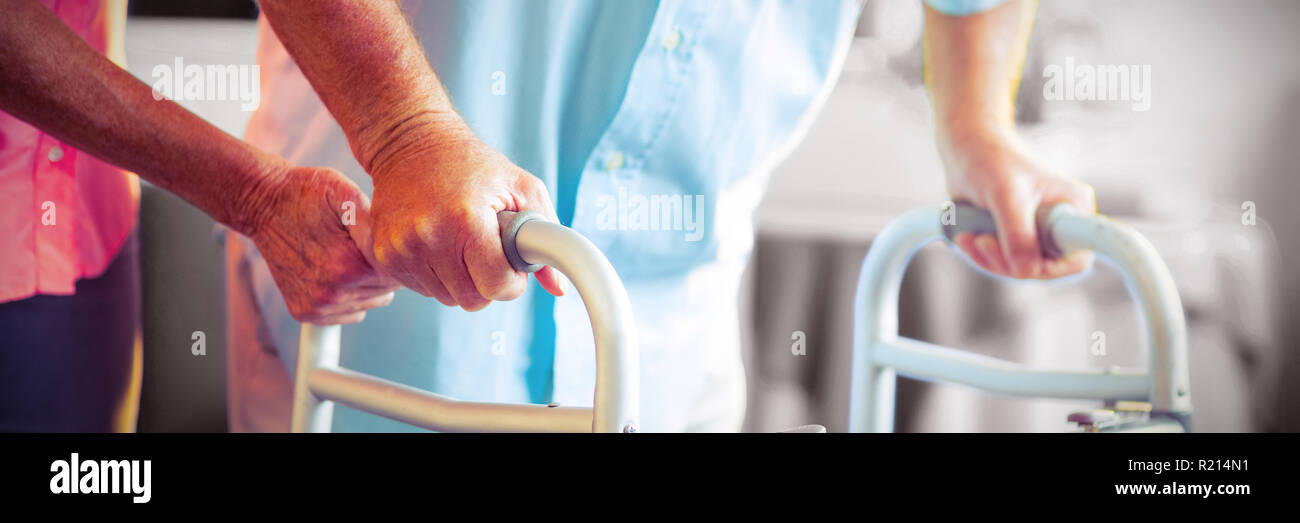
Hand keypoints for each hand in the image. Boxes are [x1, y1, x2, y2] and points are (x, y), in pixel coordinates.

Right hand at [247, 166, 401, 323]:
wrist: (263, 204)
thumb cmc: (307, 195)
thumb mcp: (345, 195)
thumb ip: (374, 224)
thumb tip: (395, 247)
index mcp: (348, 267)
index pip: (397, 275)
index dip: (394, 255)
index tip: (381, 239)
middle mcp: (332, 293)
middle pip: (385, 291)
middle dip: (380, 269)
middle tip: (360, 244)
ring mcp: (317, 306)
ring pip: (369, 303)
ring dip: (366, 284)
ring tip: (345, 255)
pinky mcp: (305, 312)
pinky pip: (349, 313)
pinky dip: (348, 296)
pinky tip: (334, 271)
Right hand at [366, 119, 564, 310]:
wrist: (411, 142)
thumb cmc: (472, 164)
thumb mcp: (521, 187)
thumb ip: (547, 236)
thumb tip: (557, 287)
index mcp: (465, 219)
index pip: (497, 287)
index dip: (512, 280)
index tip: (511, 263)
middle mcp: (427, 237)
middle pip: (473, 300)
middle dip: (487, 282)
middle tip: (487, 250)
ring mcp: (400, 248)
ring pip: (447, 299)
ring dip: (461, 279)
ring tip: (460, 241)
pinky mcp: (383, 256)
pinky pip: (422, 290)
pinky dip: (436, 275)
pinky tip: (438, 243)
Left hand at [939, 129, 1096, 279]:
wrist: (967, 149)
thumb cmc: (991, 160)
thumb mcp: (1005, 195)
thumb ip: (1017, 234)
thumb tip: (1025, 271)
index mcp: (1074, 208)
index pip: (1078, 256)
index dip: (1056, 269)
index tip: (1028, 267)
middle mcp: (1061, 224)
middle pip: (1043, 269)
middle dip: (1008, 262)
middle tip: (982, 241)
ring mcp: (1037, 234)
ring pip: (1018, 268)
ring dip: (989, 259)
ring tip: (968, 236)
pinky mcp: (1015, 239)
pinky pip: (1001, 263)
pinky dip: (980, 256)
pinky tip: (965, 237)